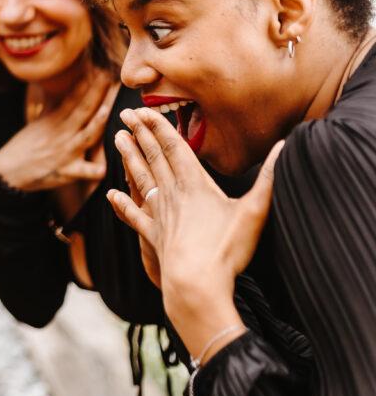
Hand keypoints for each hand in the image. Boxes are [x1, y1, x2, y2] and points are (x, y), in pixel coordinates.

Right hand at [0, 72, 116, 190]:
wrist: (10, 171)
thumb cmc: (25, 146)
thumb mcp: (37, 123)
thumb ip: (52, 108)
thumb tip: (58, 89)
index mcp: (53, 121)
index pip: (71, 99)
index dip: (84, 84)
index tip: (98, 69)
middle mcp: (61, 134)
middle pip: (81, 111)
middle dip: (96, 94)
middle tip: (109, 77)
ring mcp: (65, 153)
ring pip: (85, 136)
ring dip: (96, 123)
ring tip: (106, 109)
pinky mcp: (67, 172)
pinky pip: (85, 172)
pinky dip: (95, 169)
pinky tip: (107, 166)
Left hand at [108, 107, 280, 361]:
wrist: (196, 284)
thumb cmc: (226, 249)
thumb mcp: (255, 211)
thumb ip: (269, 177)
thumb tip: (284, 144)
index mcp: (194, 184)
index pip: (174, 147)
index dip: (158, 127)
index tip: (143, 110)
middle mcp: (172, 194)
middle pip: (154, 158)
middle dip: (140, 134)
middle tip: (126, 115)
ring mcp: (159, 215)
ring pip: (141, 179)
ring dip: (129, 158)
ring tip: (117, 139)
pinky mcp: (153, 236)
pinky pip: (134, 216)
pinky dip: (122, 205)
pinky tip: (111, 196)